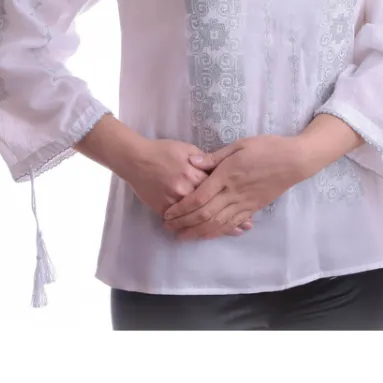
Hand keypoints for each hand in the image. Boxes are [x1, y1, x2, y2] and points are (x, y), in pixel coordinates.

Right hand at [121, 138, 253, 235]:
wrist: (135, 159)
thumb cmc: (162, 151)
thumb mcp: (186, 148)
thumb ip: (203, 160)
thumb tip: (218, 168)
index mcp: (192, 173)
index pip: (216, 186)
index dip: (232, 196)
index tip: (247, 204)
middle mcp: (185, 190)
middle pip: (210, 206)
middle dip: (229, 217)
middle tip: (246, 226)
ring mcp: (173, 201)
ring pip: (198, 218)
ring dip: (217, 226)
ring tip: (234, 232)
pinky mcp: (163, 209)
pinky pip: (181, 222)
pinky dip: (194, 229)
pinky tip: (206, 234)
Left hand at [163, 135, 308, 239]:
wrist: (295, 161)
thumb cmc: (267, 148)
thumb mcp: (239, 145)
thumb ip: (215, 156)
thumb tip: (192, 161)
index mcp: (228, 176)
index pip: (200, 197)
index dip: (182, 208)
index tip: (168, 213)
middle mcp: (234, 193)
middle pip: (205, 214)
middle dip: (185, 223)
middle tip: (168, 228)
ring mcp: (244, 203)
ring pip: (218, 224)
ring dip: (198, 232)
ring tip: (182, 237)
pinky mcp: (253, 208)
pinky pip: (233, 224)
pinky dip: (218, 232)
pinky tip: (207, 236)